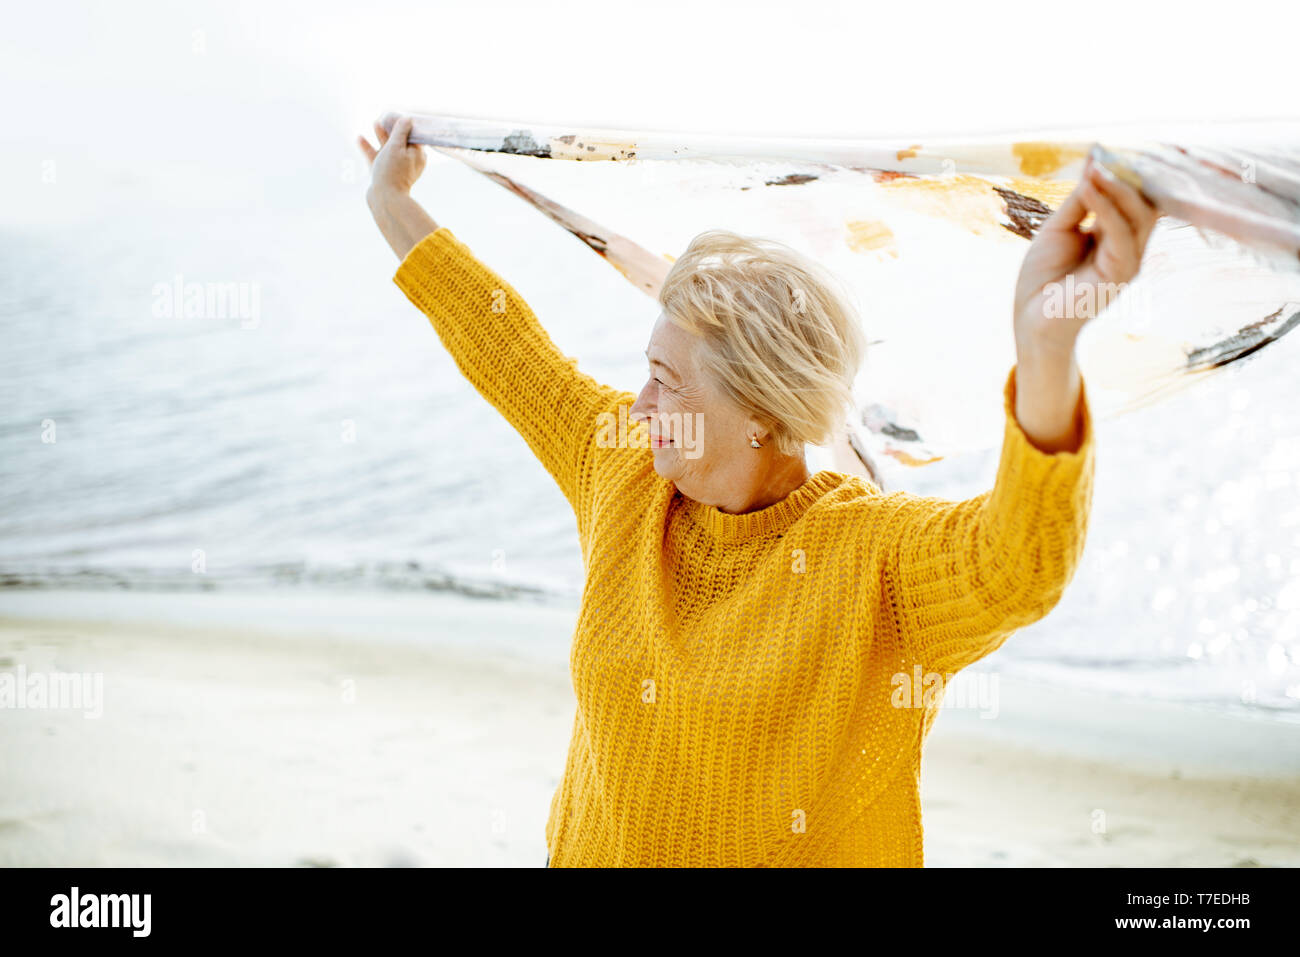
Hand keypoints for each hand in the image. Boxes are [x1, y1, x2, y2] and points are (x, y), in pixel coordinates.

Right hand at [357, 115, 426, 200]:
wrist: (385, 199)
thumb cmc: (392, 171)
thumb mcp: (397, 146)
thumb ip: (401, 132)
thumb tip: (407, 119)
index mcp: (417, 155)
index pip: (413, 136)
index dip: (406, 125)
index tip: (398, 116)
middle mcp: (409, 162)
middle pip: (400, 141)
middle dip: (392, 129)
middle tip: (385, 117)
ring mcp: (396, 168)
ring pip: (388, 148)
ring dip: (380, 136)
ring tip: (374, 123)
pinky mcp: (384, 174)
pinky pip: (377, 157)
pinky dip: (370, 148)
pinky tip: (359, 138)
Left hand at [1013, 150, 1160, 355]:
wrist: (1031, 320)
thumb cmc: (1042, 279)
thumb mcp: (1058, 229)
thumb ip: (1080, 201)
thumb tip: (1095, 164)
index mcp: (1116, 234)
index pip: (1137, 196)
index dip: (1131, 171)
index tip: (1113, 145)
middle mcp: (1129, 246)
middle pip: (1146, 201)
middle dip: (1131, 174)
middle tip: (1109, 149)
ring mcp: (1129, 260)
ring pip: (1140, 214)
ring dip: (1118, 187)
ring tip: (1097, 166)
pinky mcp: (1121, 273)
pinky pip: (1121, 234)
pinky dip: (1107, 207)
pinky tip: (1090, 188)